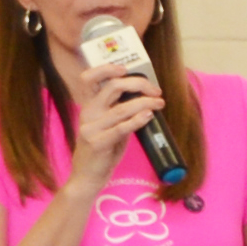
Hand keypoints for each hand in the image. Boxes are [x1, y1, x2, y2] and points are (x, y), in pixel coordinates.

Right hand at [62, 49, 162, 188]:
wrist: (87, 176)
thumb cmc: (102, 150)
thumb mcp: (110, 125)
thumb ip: (121, 111)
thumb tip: (145, 97)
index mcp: (88, 106)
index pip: (89, 79)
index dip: (106, 69)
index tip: (126, 69)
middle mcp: (87, 113)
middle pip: (112, 87)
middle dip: (139, 84)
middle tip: (156, 91)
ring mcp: (91, 128)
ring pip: (122, 108)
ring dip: (146, 103)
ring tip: (159, 104)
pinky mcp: (98, 143)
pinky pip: (121, 127)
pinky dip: (137, 120)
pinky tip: (149, 115)